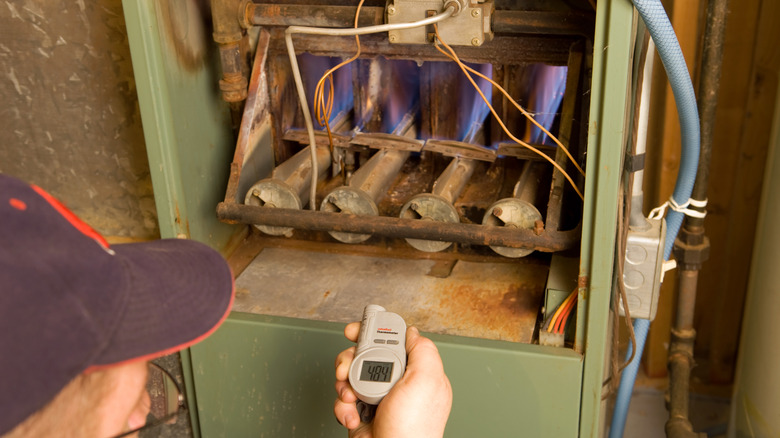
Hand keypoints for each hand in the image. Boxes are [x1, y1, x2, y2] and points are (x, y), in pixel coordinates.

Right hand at [334, 323, 451, 437]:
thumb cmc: (413, 430)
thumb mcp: (427, 380)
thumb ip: (422, 350)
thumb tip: (412, 332)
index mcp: (416, 374)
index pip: (394, 341)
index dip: (373, 331)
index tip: (356, 330)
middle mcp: (397, 385)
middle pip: (366, 355)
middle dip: (350, 360)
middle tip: (346, 368)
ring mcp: (378, 400)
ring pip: (350, 376)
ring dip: (344, 385)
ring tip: (351, 397)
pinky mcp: (362, 415)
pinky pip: (344, 401)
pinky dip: (343, 407)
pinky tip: (353, 416)